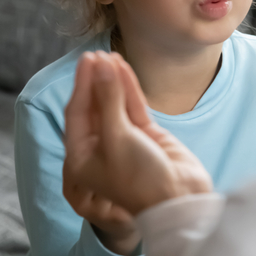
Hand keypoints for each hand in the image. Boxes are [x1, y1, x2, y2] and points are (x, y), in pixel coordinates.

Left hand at [61, 53, 140, 254]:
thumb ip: (108, 99)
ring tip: (111, 56)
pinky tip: (125, 69)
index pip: (77, 114)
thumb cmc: (140, 178)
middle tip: (96, 55)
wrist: (178, 201)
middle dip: (95, 81)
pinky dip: (129, 90)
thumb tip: (101, 66)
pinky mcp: (146, 136)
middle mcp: (100, 148)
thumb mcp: (117, 137)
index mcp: (82, 157)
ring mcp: (125, 141)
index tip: (87, 60)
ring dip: (112, 81)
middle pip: (94, 107)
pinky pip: (133, 108)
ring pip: (115, 104)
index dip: (82, 85)